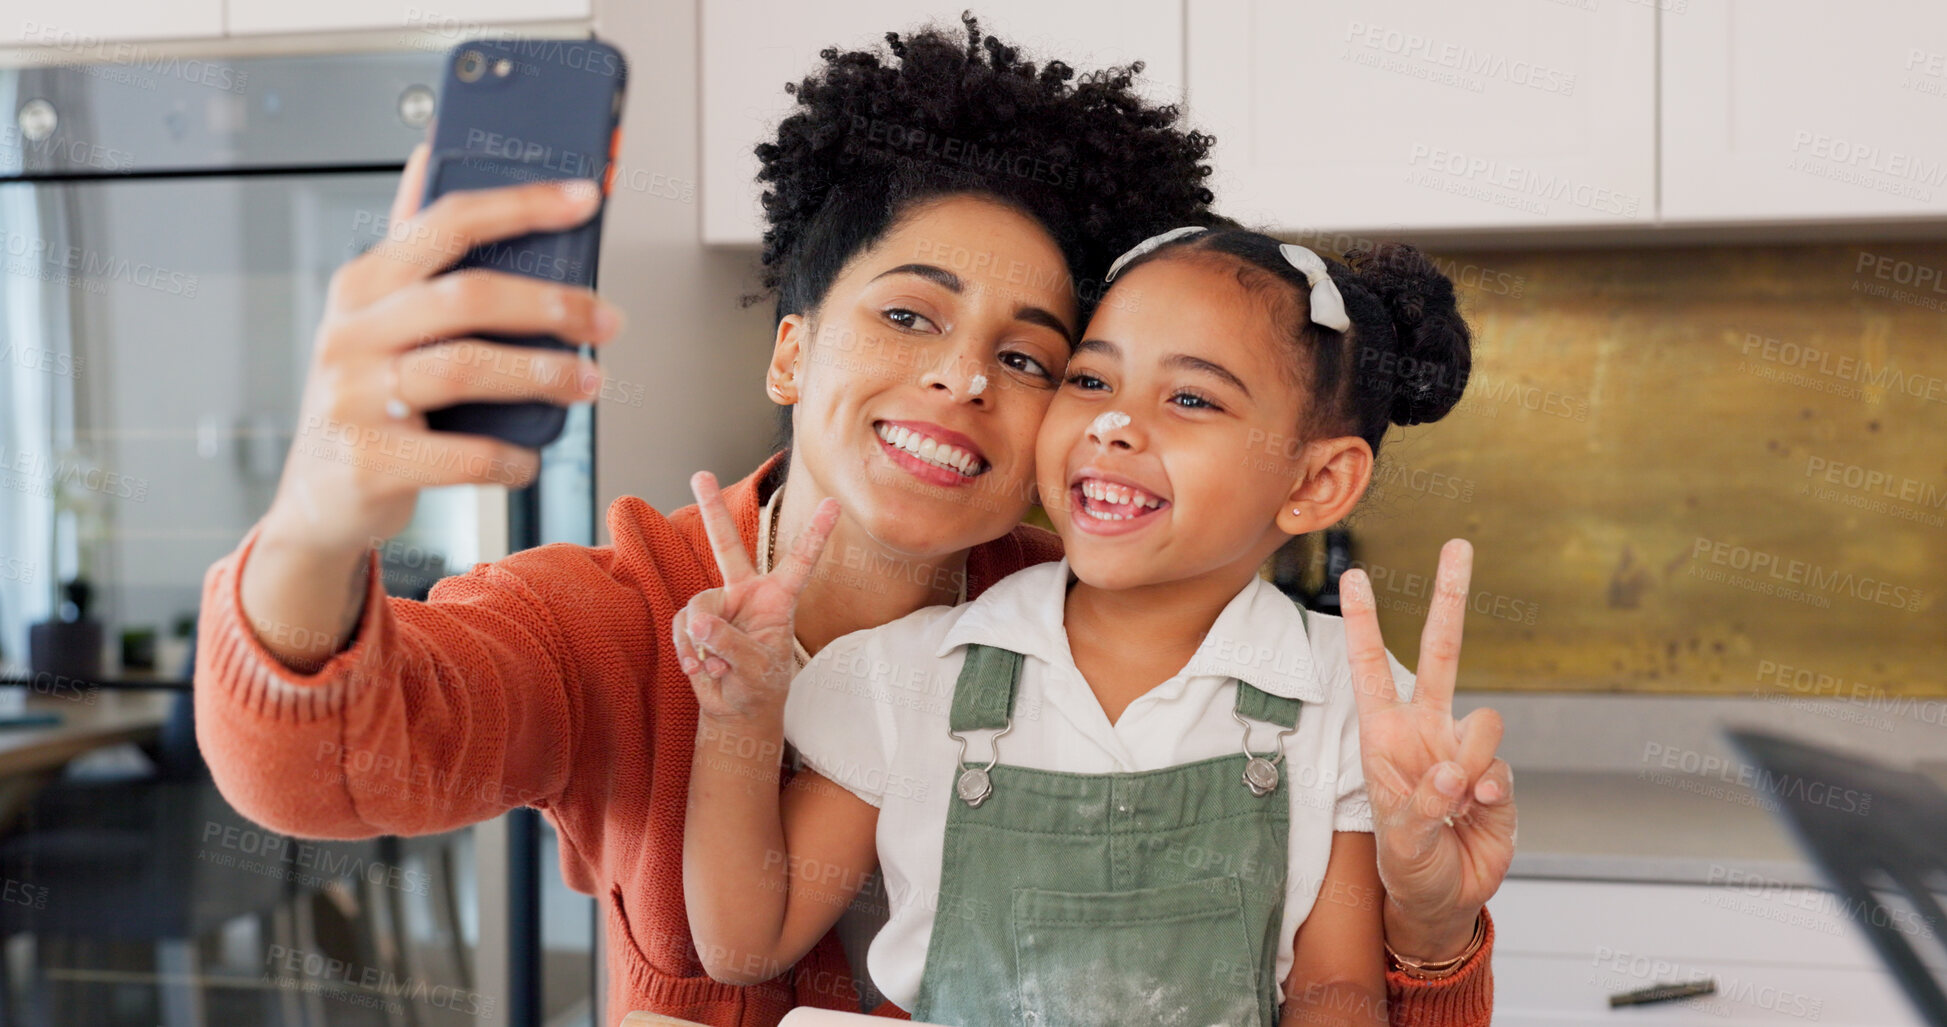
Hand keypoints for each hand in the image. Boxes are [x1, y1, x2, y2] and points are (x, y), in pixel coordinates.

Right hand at [263, 140, 625, 554]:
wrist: (317, 500)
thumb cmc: (367, 400)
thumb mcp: (377, 319)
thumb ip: (412, 249)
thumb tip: (432, 156)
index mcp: (362, 286)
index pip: (446, 224)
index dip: (520, 207)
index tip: (584, 200)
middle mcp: (350, 333)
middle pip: (466, 297)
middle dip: (549, 304)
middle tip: (606, 319)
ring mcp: (352, 397)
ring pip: (464, 369)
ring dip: (542, 374)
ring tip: (589, 382)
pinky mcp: (369, 461)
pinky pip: (463, 455)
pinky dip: (510, 456)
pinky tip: (529, 459)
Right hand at [674, 472, 839, 722]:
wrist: (735, 708)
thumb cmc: (759, 686)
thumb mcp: (756, 670)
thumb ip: (731, 645)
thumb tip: (698, 623)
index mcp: (778, 599)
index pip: (799, 562)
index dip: (816, 534)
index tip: (834, 503)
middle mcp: (746, 593)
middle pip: (727, 545)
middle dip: (711, 510)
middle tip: (701, 474)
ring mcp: (718, 605)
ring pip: (699, 607)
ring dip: (704, 642)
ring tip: (718, 666)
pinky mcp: (694, 621)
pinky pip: (682, 626)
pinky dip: (688, 650)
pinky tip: (700, 668)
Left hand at [1341, 539, 1515, 963]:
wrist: (1445, 895)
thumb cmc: (1408, 861)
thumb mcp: (1398, 838)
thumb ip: (1421, 803)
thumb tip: (1454, 772)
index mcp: (1384, 734)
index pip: (1371, 668)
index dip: (1364, 623)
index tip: (1355, 576)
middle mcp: (1425, 729)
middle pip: (1442, 651)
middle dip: (1451, 596)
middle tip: (1458, 544)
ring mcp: (1464, 749)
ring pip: (1484, 723)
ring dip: (1471, 766)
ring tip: (1455, 806)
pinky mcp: (1497, 775)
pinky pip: (1500, 770)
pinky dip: (1490, 796)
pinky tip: (1477, 817)